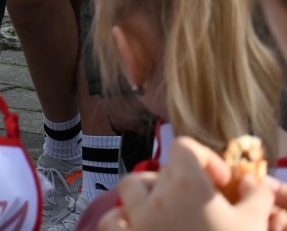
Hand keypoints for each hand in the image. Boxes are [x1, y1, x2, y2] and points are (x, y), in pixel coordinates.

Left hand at [103, 138, 286, 230]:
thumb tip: (252, 183)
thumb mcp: (255, 224)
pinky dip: (123, 222)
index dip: (205, 158)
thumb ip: (256, 196)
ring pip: (129, 191)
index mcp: (187, 185)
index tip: (222, 182)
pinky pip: (113, 222)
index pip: (184, 148)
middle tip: (200, 205)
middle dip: (178, 182)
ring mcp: (137, 222)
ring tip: (168, 214)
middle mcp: (155, 198)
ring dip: (146, 198)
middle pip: (158, 171)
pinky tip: (141, 229)